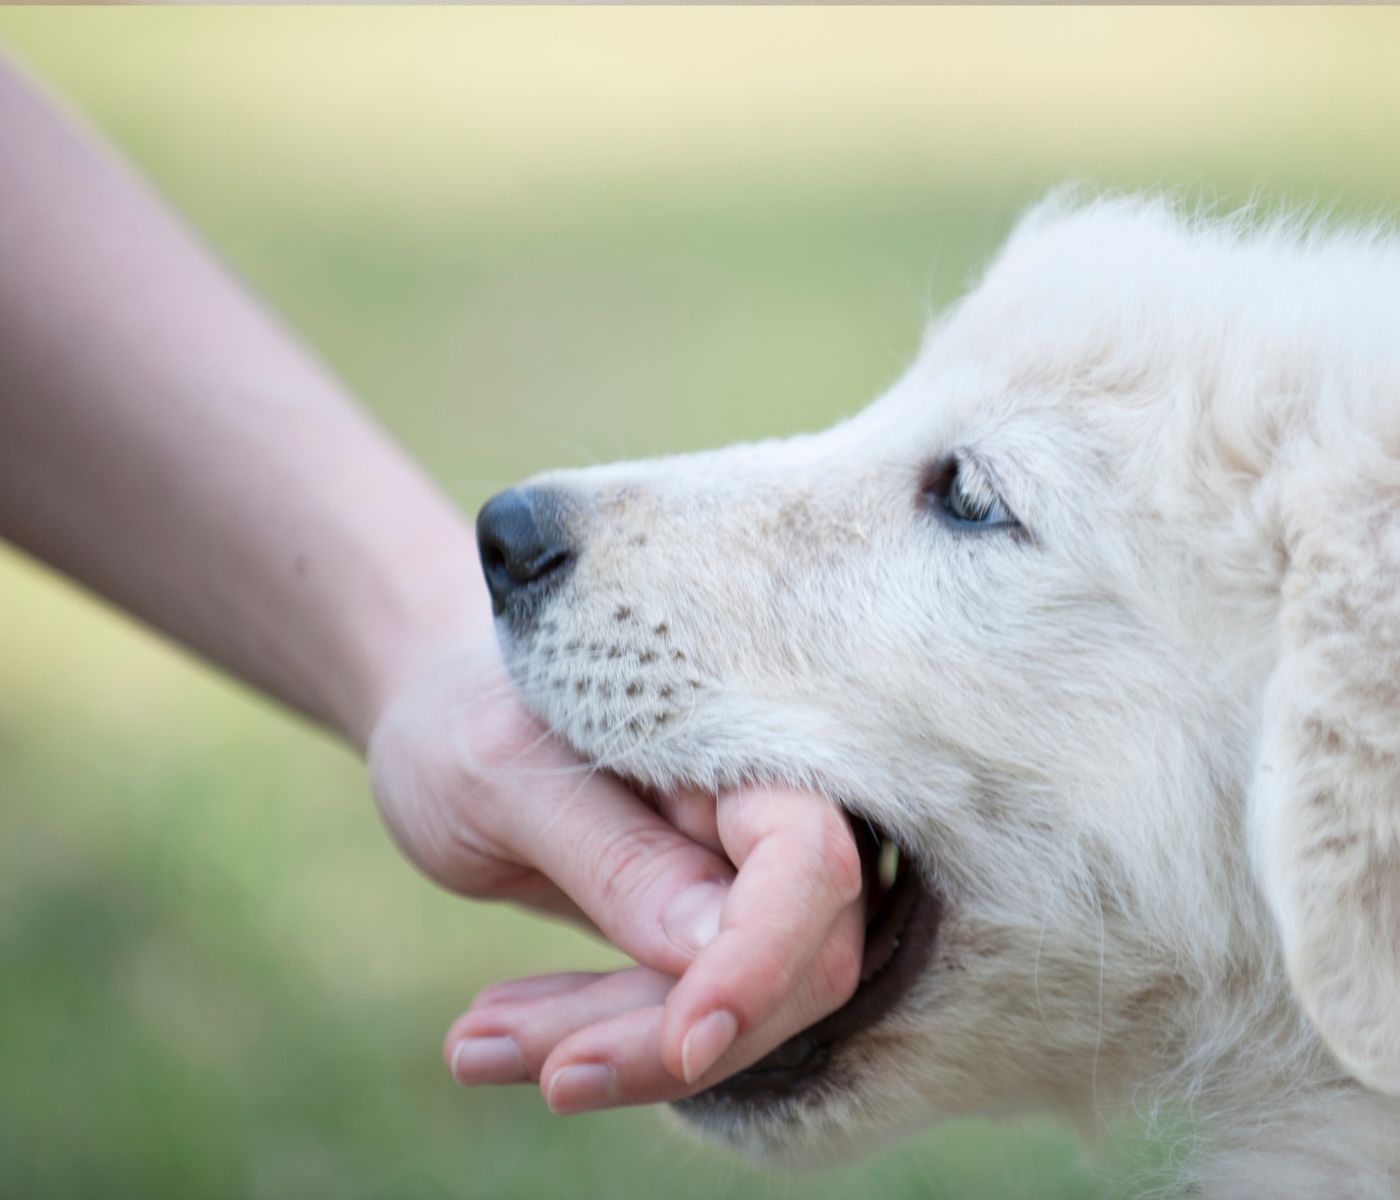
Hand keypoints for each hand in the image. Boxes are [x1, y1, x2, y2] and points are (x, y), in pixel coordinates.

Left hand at [367, 632, 864, 1110]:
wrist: (442, 718)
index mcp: (736, 742)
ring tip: (469, 1044)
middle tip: (510, 1059)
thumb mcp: (503, 777)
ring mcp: (736, 873)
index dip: (761, 960)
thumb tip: (713, 952)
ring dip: (609, 1045)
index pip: (805, 861)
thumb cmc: (464, 718)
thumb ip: (615, 857)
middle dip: (660, 1030)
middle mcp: (761, 808)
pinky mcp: (697, 928)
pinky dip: (590, 1034)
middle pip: (787, 960)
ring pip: (731, 1005)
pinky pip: (675, 1006)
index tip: (684, 1043)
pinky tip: (490, 1035)